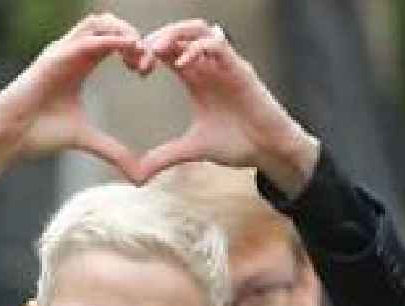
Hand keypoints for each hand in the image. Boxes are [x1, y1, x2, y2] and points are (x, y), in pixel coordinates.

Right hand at [0, 13, 143, 191]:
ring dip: (124, 33)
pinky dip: (110, 41)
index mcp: (80, 64)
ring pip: (98, 22)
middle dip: (134, 37)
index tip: (145, 72)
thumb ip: (114, 152)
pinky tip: (126, 53)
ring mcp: (60, 52)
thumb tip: (140, 177)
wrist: (8, 137)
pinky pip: (85, 40)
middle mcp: (71, 52)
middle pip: (109, 22)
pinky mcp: (52, 59)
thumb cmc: (39, 133)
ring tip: (137, 57)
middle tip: (145, 64)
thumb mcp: (87, 140)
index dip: (135, 49)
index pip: (114, 38)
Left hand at [137, 20, 319, 195]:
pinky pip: (218, 46)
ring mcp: (225, 65)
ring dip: (174, 34)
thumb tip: (138, 176)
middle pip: (180, 33)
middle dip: (156, 38)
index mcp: (196, 78)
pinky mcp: (240, 70)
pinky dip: (197, 48)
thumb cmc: (236, 144)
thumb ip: (164, 157)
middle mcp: (209, 66)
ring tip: (155, 49)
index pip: (168, 51)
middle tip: (138, 55)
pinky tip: (181, 64)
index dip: (147, 53)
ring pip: (198, 30)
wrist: (269, 151)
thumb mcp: (192, 150)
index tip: (135, 68)